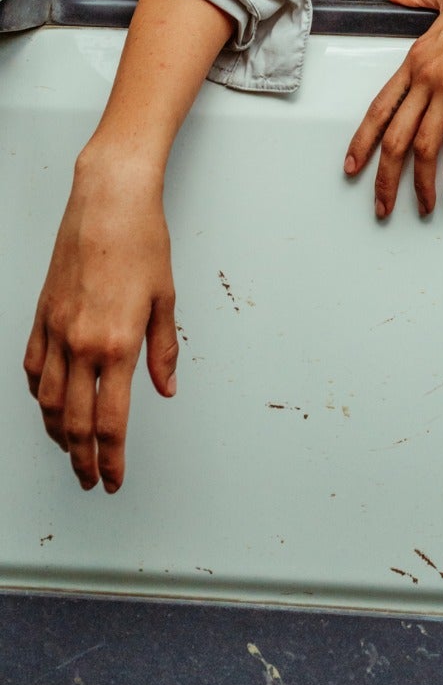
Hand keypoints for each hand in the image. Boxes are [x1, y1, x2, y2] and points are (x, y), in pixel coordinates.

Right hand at [24, 155, 178, 492]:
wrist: (107, 204)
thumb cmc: (141, 243)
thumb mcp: (166, 299)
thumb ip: (163, 350)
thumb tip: (165, 388)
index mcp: (116, 345)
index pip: (111, 421)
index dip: (111, 458)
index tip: (113, 478)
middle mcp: (80, 344)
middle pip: (75, 422)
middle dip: (83, 459)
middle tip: (90, 480)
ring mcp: (55, 332)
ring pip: (49, 402)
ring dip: (59, 434)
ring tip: (72, 452)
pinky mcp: (41, 317)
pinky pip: (34, 369)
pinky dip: (41, 396)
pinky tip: (50, 406)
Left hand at [345, 0, 442, 218]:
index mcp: (415, 58)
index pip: (379, 107)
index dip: (362, 141)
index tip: (353, 166)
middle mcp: (426, 75)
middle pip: (394, 136)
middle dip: (384, 177)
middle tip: (382, 205)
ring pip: (423, 146)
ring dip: (420, 183)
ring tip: (422, 205)